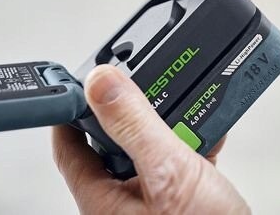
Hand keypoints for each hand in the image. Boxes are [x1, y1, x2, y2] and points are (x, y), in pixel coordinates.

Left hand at [52, 65, 249, 214]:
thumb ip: (134, 126)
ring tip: (191, 107)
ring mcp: (152, 201)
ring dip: (172, 123)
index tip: (88, 76)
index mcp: (103, 200)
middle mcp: (123, 201)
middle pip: (116, 138)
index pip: (70, 143)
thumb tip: (101, 83)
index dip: (76, 106)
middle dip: (138, 109)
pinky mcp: (179, 202)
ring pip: (151, 146)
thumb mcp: (169, 173)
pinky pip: (177, 160)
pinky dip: (193, 140)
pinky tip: (209, 130)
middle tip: (151, 83)